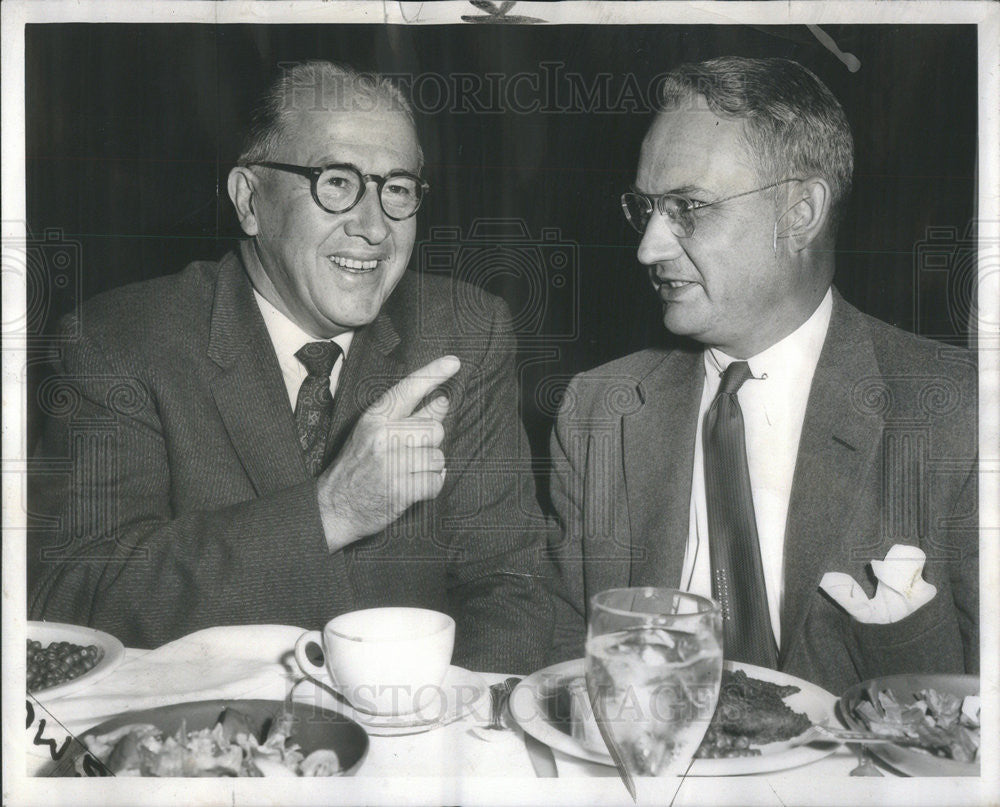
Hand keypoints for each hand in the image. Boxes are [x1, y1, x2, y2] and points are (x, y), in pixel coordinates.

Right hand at [316, 355, 460, 551]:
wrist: (334, 506)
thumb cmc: (358, 466)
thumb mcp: (374, 433)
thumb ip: (408, 416)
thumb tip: (443, 399)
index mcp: (375, 418)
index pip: (409, 389)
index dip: (433, 373)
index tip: (454, 362)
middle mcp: (383, 436)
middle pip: (435, 429)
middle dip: (430, 443)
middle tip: (410, 453)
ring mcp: (392, 463)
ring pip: (439, 456)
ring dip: (430, 467)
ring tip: (409, 471)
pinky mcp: (401, 489)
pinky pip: (437, 481)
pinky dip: (431, 485)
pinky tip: (415, 485)